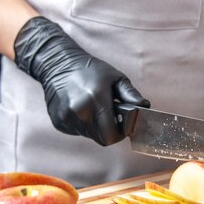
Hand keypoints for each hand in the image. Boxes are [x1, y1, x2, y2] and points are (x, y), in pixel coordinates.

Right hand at [14, 16, 148, 145]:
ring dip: (96, 127)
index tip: (123, 123)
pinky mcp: (58, 121)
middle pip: (101, 139)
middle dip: (110, 131)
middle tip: (111, 117)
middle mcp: (79, 112)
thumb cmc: (91, 70)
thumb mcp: (116, 78)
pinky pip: (77, 131)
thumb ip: (131, 95)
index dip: (121, 133)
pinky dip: (83, 124)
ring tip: (95, 108)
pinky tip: (82, 108)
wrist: (58, 64)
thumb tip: (144, 107)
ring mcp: (66, 118)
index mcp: (96, 100)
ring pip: (90, 135)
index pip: (112, 136)